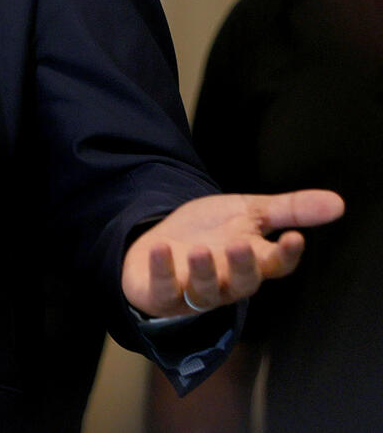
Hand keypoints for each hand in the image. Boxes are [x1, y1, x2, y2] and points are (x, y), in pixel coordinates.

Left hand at [122, 190, 343, 317]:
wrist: (159, 245)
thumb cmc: (209, 232)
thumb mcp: (247, 212)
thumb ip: (289, 209)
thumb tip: (338, 203)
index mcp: (251, 263)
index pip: (275, 265)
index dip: (285, 255)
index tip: (294, 238)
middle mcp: (227, 282)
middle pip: (243, 284)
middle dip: (244, 267)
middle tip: (242, 245)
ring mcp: (194, 291)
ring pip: (206, 292)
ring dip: (203, 272)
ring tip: (199, 249)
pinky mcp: (162, 293)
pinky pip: (163, 289)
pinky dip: (162, 270)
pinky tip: (160, 249)